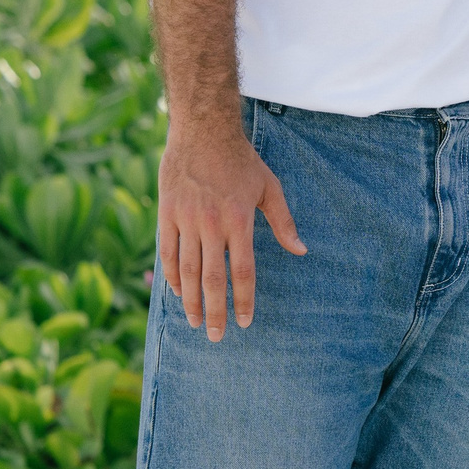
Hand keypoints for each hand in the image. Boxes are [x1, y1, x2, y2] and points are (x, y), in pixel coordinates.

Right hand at [156, 119, 304, 339]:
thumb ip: (283, 222)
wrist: (203, 132)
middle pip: (211, 279)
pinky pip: (168, 252)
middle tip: (217, 337)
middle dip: (216, 311)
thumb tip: (301, 250)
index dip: (243, 300)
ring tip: (196, 322)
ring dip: (191, 301)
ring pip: (186, 271)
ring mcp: (186, 220)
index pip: (242, 271)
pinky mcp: (167, 214)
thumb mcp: (270, 187)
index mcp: (239, 221)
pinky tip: (178, 293)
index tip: (244, 322)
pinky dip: (171, 276)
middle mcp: (211, 225)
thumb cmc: (242, 161)